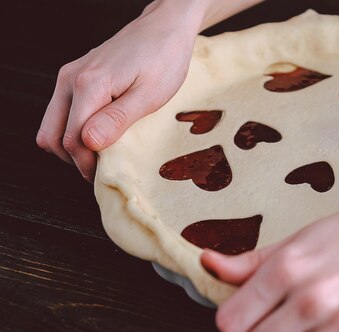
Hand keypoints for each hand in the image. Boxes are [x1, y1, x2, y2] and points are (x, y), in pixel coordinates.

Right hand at [36, 2, 199, 181]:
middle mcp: (71, 79)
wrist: (165, 28)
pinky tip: (100, 134)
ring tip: (102, 153)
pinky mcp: (76, 77)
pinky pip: (62, 112)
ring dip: (71, 145)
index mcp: (89, 85)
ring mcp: (70, 76)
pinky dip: (74, 129)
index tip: (106, 174)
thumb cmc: (164, 59)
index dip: (87, 164)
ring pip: (52, 125)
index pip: (72, 139)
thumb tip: (88, 143)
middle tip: (102, 168)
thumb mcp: (149, 95)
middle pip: (51, 136)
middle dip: (74, 158)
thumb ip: (117, 119)